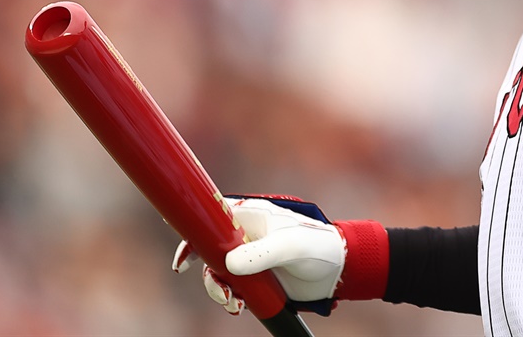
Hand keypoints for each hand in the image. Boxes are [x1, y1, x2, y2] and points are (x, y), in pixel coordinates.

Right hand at [172, 196, 344, 315]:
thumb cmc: (318, 247)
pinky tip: (240, 307)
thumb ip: (261, 254)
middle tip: (218, 289)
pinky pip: (231, 288)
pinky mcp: (254, 277)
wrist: (337, 272)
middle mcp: (245, 235)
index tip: (184, 254)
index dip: (194, 229)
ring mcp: (249, 257)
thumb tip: (229, 264)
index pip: (214, 216)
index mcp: (252, 216)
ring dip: (219, 290)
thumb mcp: (290, 247)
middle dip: (205, 271)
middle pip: (209, 249)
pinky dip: (230, 299)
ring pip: (218, 272)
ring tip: (234, 302)